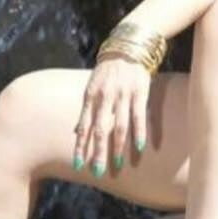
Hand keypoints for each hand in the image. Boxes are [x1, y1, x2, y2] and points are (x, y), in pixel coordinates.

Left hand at [72, 55, 151, 175]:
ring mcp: (123, 95)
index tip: (78, 164)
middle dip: (98, 152)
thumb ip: (88, 108)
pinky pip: (139, 116)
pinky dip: (140, 133)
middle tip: (97, 172)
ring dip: (117, 147)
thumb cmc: (109, 68)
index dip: (81, 146)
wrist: (128, 46)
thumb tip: (77, 130)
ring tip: (116, 165)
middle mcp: (105, 97)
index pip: (84, 126)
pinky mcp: (140, 92)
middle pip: (100, 130)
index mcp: (91, 96)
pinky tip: (139, 147)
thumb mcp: (92, 84)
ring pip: (119, 126)